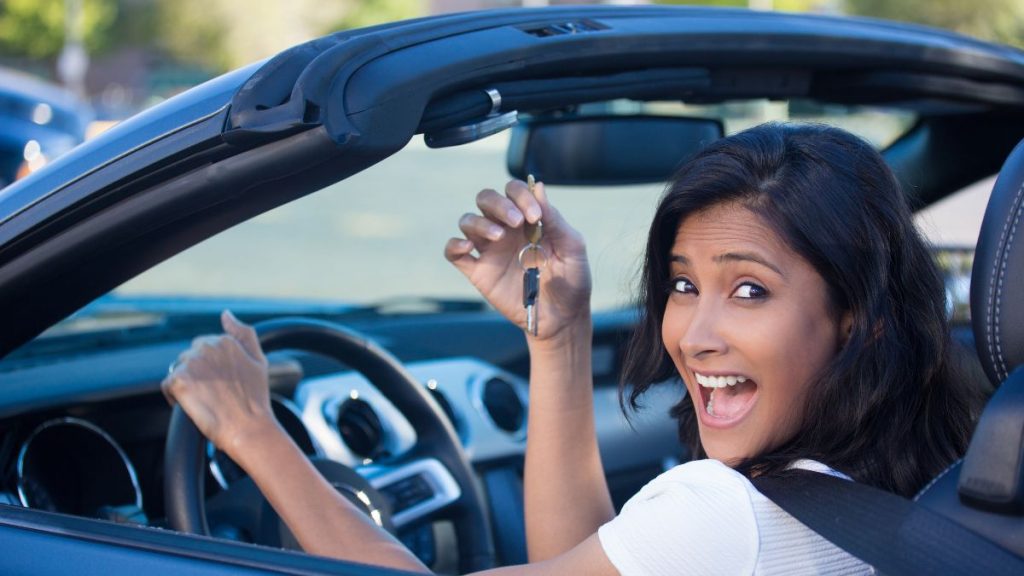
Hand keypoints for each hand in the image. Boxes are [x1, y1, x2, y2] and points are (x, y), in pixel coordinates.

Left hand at [161, 310, 276, 456]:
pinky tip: (193, 407)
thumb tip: (225, 314)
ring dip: (187, 384)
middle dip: (197, 374)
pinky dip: (175, 397)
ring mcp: (192, 363)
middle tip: (214, 394)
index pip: (204, 347)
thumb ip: (243, 333)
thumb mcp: (258, 360)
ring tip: (204, 401)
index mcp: (225, 340)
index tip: (222, 384)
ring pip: (178, 370)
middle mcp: (207, 347)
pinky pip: (168, 386)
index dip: (212, 368)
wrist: (249, 428)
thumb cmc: (255, 398)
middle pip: (189, 357)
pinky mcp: (179, 381)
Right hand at [445, 179, 590, 340]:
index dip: (520, 196)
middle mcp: (506, 230)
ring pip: (468, 221)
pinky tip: (467, 246)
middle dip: (498, 204)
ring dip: (480, 223)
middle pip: (486, 199)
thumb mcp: (572, 247)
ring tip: (499, 237)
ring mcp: (490, 250)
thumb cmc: (571, 280)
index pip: (513, 191)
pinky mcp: (479, 272)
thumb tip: (538, 186)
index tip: (535, 216)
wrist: (562, 318)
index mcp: (528, 219)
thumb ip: (555, 219)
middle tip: (516, 221)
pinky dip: (454, 245)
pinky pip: (455, 253)